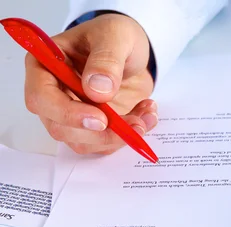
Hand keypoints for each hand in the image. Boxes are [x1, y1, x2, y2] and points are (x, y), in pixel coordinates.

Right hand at [24, 13, 157, 154]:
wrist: (133, 51)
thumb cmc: (115, 37)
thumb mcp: (116, 36)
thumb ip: (106, 60)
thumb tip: (96, 90)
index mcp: (44, 65)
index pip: (40, 98)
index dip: (67, 113)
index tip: (100, 118)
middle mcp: (52, 94)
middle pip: (61, 128)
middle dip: (101, 133)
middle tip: (135, 124)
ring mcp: (71, 114)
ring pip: (84, 142)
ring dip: (119, 137)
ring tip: (147, 114)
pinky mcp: (93, 127)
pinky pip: (106, 143)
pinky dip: (129, 136)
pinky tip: (145, 115)